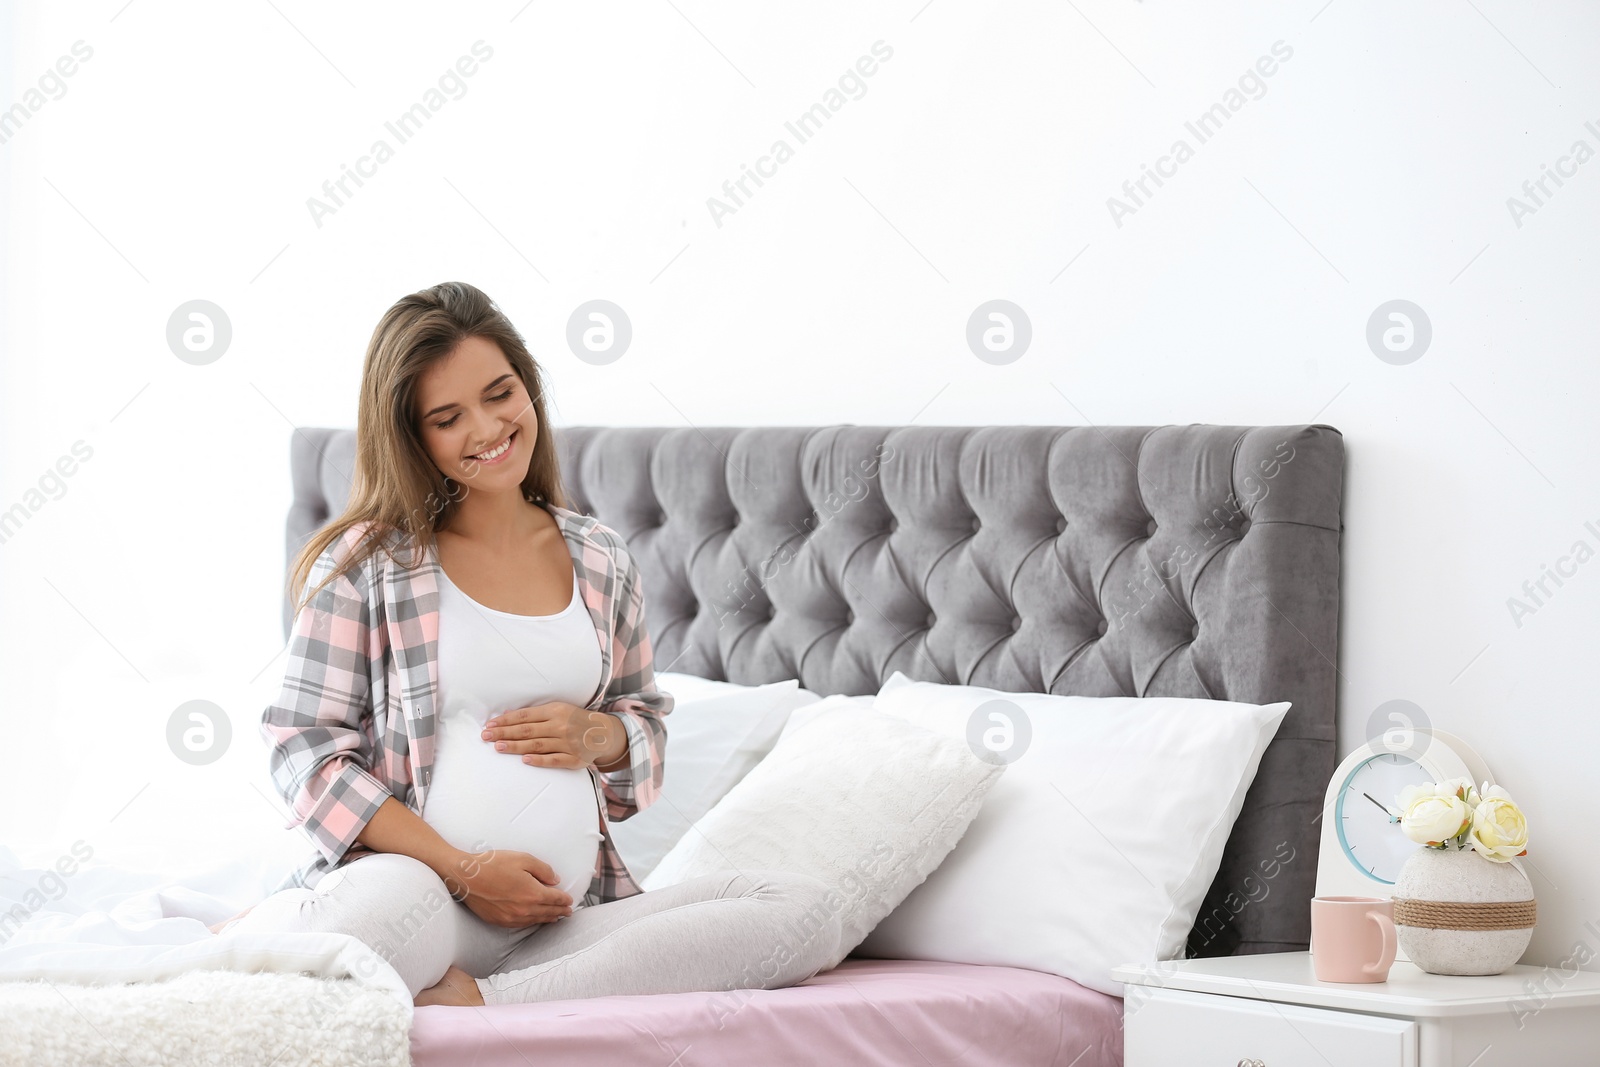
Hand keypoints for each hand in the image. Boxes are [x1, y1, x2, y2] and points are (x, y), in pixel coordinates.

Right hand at [440, 846, 573, 928]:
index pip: (555, 899)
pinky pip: (522, 924)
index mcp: (532, 894)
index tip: (570, 900)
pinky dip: (532, 922)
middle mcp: (524, 909)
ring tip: (555, 918)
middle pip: (547, 912)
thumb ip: (543, 870)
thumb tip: (554, 880)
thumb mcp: (523, 859)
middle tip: (568, 912)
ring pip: (535, 920)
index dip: (564, 900)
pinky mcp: (499, 921)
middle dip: (560, 912)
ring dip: (548, 919)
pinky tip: (534, 920)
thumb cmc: (493, 864)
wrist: (466, 876)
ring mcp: (511, 918)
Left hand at [482, 701, 625, 769]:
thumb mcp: (558, 710)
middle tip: (486, 736)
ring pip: (537, 745)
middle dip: (504, 733)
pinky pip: (554, 760)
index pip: (525, 716)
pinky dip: (540, 760)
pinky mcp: (574, 759)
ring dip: (516, 746)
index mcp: (555, 711)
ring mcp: (567, 743)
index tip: (489, 725)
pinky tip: (525, 760)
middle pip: (527, 730)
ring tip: (498, 747)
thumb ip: (535, 715)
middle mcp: (560, 726)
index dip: (505, 721)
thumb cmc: (575, 721)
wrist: (604, 733)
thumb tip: (507, 716)